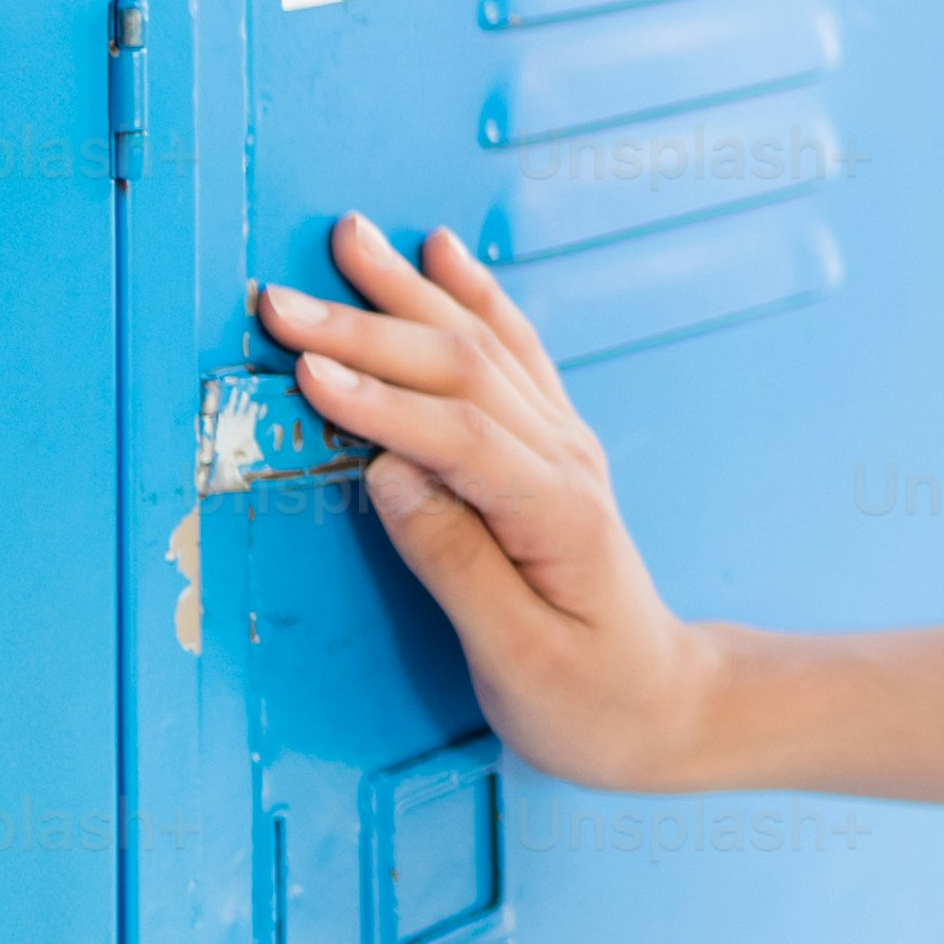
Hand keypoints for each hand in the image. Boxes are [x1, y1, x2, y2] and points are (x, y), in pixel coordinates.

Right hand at [256, 214, 728, 790]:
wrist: (665, 706)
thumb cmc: (589, 701)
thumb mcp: (517, 659)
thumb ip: (455, 565)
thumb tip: (387, 474)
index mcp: (555, 512)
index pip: (457, 437)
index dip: (379, 401)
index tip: (305, 369)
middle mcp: (564, 461)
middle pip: (460, 373)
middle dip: (364, 330)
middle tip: (278, 298)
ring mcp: (563, 445)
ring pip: (481, 347)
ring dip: (408, 292)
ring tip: (349, 237)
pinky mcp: (553, 446)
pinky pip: (511, 351)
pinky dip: (473, 297)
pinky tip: (441, 257)